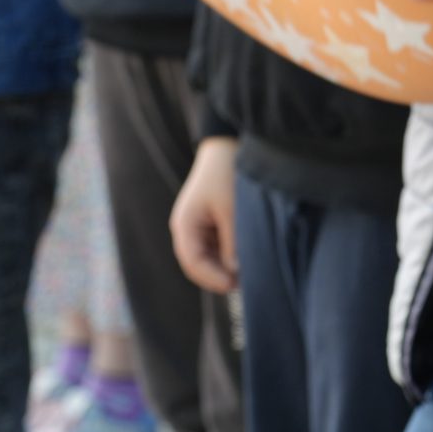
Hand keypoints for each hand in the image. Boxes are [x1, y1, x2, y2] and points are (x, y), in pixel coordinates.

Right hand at [169, 136, 239, 294]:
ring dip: (224, 266)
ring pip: (208, 257)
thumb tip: (235, 272)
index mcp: (185, 225)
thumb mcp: (232, 210)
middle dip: (218, 275)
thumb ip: (232, 243)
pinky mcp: (209, 221)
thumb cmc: (227, 175)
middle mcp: (186, 228)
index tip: (234, 285)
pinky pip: (215, 246)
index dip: (212, 278)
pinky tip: (244, 257)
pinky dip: (227, 254)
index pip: (193, 262)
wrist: (228, 146)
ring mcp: (197, 225)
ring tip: (248, 273)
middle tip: (245, 284)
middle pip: (198, 263)